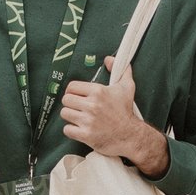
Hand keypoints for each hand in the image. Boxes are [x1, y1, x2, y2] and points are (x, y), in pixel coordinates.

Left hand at [61, 56, 170, 177]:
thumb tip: (109, 59)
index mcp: (98, 91)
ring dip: (70, 116)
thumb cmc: (126, 111)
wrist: (131, 135)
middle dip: (71, 103)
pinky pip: (67, 129)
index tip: (77, 96)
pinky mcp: (86, 135)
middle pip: (66, 100)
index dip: (72, 91)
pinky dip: (71, 130)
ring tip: (78, 118)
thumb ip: (121, 69)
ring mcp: (88, 121)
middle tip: (78, 107)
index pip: (71, 87)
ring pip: (65, 113)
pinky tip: (79, 128)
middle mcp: (92, 105)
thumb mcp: (127, 87)